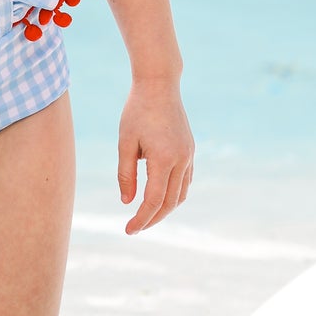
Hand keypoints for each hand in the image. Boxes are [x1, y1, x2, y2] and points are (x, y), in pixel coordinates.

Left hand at [118, 79, 193, 234]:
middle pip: (169, 203)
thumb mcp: (125, 142)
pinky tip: (160, 196)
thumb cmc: (137, 111)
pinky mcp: (190, 150)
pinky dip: (174, 194)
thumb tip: (127, 202)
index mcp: (163, 159)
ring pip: (181, 194)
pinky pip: (185, 181)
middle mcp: (181, 160)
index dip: (141, 219)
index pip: (153, 201)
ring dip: (165, 208)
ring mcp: (189, 155)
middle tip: (135, 228)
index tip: (128, 230)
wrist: (159, 84)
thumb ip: (126, 174)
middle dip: (153, 219)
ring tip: (146, 215)